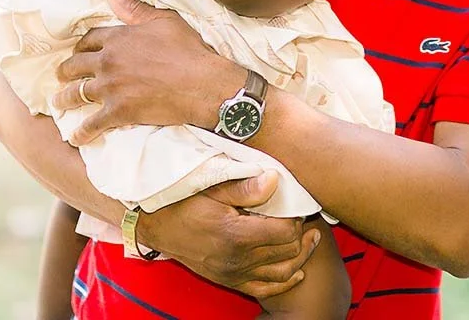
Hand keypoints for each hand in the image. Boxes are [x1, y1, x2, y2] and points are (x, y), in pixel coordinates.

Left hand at [51, 0, 245, 144]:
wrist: (202, 84)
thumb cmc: (188, 50)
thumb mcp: (166, 21)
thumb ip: (136, 9)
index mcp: (119, 39)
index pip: (90, 39)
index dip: (82, 45)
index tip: (80, 51)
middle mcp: (108, 62)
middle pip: (76, 65)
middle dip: (65, 71)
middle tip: (62, 75)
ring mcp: (111, 88)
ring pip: (76, 94)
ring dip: (64, 99)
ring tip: (59, 102)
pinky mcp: (118, 112)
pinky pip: (92, 124)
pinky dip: (81, 132)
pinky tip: (75, 137)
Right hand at [138, 172, 322, 299]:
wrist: (157, 226)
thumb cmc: (185, 202)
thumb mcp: (213, 188)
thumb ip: (245, 187)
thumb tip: (275, 179)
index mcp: (236, 235)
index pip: (286, 232)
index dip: (297, 218)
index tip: (296, 206)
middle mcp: (237, 259)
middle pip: (288, 252)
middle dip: (302, 236)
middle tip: (306, 219)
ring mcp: (233, 273)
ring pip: (282, 273)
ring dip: (301, 258)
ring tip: (311, 240)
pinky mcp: (229, 281)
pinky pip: (264, 289)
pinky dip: (284, 283)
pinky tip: (297, 272)